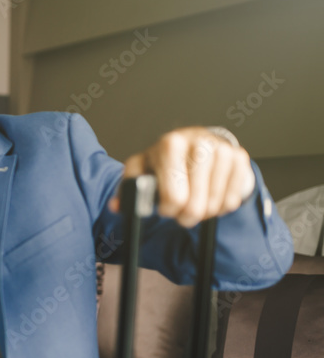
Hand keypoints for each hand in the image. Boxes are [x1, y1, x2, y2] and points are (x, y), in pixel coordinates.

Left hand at [112, 127, 254, 226]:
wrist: (195, 142)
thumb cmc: (165, 159)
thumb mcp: (141, 168)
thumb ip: (127, 187)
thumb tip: (117, 206)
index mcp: (170, 144)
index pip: (173, 196)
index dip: (168, 210)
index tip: (165, 209)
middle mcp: (198, 144)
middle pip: (195, 205)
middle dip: (186, 216)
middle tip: (181, 214)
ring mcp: (222, 150)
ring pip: (214, 205)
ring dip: (203, 213)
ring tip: (194, 204)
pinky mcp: (239, 158)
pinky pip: (232, 200)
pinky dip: (221, 207)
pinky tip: (210, 197)